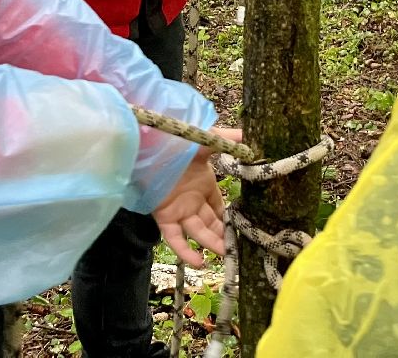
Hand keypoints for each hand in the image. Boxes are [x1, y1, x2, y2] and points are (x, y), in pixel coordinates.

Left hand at [153, 127, 241, 265]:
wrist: (148, 146)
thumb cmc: (177, 142)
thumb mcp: (205, 141)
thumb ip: (227, 140)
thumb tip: (249, 135)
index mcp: (204, 185)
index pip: (220, 208)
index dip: (230, 220)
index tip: (245, 231)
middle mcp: (193, 200)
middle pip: (211, 224)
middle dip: (224, 237)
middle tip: (239, 251)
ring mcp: (179, 210)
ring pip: (198, 233)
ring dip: (210, 245)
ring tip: (226, 256)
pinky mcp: (164, 217)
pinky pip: (175, 239)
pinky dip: (185, 251)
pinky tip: (199, 262)